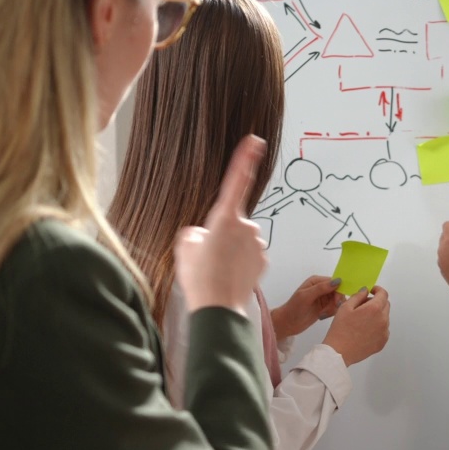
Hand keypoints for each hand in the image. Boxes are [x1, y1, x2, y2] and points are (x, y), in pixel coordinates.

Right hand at [174, 136, 268, 315]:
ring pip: (242, 240)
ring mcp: (257, 243)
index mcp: (224, 217)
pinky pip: (249, 254)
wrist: (218, 308)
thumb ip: (195, 233)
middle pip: (233, 221)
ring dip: (231, 249)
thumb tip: (203, 234)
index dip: (245, 158)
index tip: (255, 141)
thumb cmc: (200, 279)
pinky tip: (229, 274)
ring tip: (217, 268)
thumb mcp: (184, 247)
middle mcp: (246, 226)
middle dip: (223, 233)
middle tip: (209, 255)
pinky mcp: (264, 259)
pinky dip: (240, 262)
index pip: (236, 181)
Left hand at [270, 275, 344, 338]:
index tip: (336, 302)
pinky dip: (331, 312)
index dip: (338, 291)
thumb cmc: (294, 308)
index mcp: (316, 281)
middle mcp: (321, 288)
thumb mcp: (306, 296)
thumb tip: (338, 281)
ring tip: (323, 314)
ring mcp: (323, 298)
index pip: (334, 282)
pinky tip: (323, 316)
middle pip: (338, 291)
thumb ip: (321, 288)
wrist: (287, 323)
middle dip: (336, 301)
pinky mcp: (324, 307)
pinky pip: (334, 307)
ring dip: (333, 308)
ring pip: (337, 300)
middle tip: (328, 310)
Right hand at [323, 286, 390, 366]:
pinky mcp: (383, 342)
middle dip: (377, 302)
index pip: (383, 294)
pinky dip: (377, 326)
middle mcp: (383, 320)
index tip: (371, 291)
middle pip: (385, 305)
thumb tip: (365, 291)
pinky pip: (383, 329)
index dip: (377, 290)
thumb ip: (358, 296)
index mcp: (374, 309)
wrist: (339, 352)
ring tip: (362, 321)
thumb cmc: (340, 329)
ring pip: (384, 317)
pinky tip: (364, 330)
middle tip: (363, 306)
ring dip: (377, 315)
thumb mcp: (345, 307)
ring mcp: (384, 332)